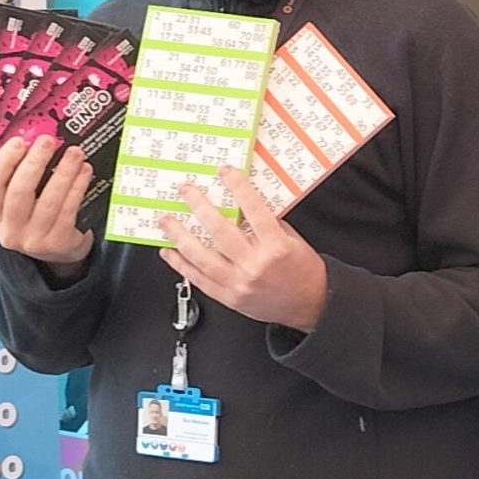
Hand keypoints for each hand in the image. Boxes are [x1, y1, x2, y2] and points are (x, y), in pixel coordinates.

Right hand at [0, 135, 92, 268]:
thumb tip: (36, 145)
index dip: (4, 161)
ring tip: (74, 153)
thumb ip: (19, 180)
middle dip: (35, 162)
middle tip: (48, 141)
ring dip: (63, 172)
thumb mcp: (19, 206)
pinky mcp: (58, 243)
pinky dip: (77, 188)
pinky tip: (84, 173)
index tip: (19, 141)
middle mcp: (9, 232)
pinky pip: (68, 210)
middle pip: (20, 191)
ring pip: (49, 200)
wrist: (59, 255)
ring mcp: (34, 241)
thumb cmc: (37, 221)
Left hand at [160, 168, 327, 331]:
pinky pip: (199, 280)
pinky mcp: (230, 298)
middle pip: (221, 232)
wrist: (311, 306)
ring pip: (203, 257)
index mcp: (276, 248)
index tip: (225, 172)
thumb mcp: (292, 242)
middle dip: (200, 206)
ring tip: (167, 220)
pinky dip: (181, 265)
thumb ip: (267, 225)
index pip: (254, 211)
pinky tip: (169, 251)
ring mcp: (240, 284)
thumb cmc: (303, 273)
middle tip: (186, 191)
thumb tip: (242, 205)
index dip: (238, 188)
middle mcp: (256, 266)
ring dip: (180, 236)